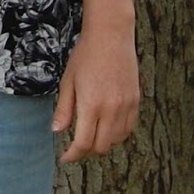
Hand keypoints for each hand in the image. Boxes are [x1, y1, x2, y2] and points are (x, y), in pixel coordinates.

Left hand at [53, 0, 139, 163]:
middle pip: (101, 147)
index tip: (65, 158)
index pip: (83, 143)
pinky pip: (128, 128)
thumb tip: (57, 131)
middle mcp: (111, 109)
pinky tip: (106, 129)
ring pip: (116, 140)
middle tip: (76, 148)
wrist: (111, 36)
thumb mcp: (68, 82)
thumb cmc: (85, 56)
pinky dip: (117, 134)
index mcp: (91, 105)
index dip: (73, 155)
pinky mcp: (136, 100)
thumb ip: (64, 109)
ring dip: (102, 144)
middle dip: (86, 152)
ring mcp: (126, 105)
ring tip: (90, 137)